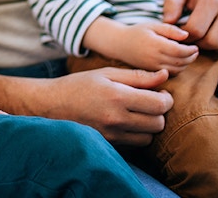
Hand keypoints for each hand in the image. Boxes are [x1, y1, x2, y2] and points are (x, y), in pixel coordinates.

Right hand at [0, 67, 172, 146]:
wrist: (51, 105)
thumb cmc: (79, 85)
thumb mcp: (107, 74)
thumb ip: (138, 76)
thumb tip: (164, 76)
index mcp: (118, 96)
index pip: (159, 104)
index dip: (166, 98)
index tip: (160, 93)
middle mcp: (116, 118)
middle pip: (158, 123)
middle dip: (159, 112)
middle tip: (150, 102)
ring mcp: (112, 134)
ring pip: (149, 137)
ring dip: (149, 126)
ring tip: (139, 113)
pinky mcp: (108, 144)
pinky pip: (135, 144)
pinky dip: (137, 134)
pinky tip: (127, 122)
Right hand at [109, 22, 197, 75]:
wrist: (120, 44)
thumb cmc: (138, 32)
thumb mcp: (153, 26)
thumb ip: (170, 30)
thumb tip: (186, 36)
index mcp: (155, 44)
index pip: (179, 50)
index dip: (190, 50)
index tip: (195, 46)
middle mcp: (154, 58)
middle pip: (180, 62)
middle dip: (191, 57)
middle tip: (195, 51)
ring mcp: (152, 67)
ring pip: (176, 70)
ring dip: (186, 64)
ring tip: (188, 55)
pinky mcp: (151, 72)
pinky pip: (170, 74)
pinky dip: (178, 69)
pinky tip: (178, 61)